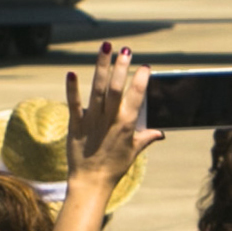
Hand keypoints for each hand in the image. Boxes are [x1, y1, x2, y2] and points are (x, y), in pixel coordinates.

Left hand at [64, 44, 161, 202]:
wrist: (91, 183)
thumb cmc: (114, 168)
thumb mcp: (133, 152)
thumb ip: (146, 138)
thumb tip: (160, 134)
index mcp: (126, 125)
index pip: (136, 97)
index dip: (141, 80)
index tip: (145, 66)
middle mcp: (110, 119)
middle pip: (116, 88)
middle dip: (121, 67)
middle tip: (126, 49)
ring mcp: (92, 121)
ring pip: (97, 89)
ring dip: (101, 67)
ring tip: (105, 48)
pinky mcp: (76, 125)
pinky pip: (74, 104)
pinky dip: (72, 89)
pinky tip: (70, 73)